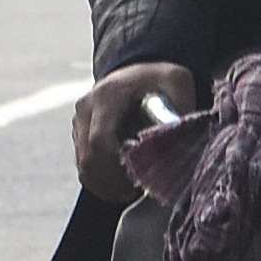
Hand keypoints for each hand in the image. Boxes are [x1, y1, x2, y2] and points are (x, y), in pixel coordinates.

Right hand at [73, 61, 196, 201]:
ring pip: (84, 168)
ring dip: (107, 185)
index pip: (99, 141)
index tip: (140, 177)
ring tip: (134, 187)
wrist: (142, 72)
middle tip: (140, 188)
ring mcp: (79, 122)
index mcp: (107, 96)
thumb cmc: (162, 79)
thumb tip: (181, 140)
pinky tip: (124, 184)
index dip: (117, 166)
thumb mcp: (177, 83)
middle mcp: (86, 108)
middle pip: (88, 159)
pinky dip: (102, 183)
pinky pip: (84, 168)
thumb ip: (180, 108)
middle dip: (114, 181)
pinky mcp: (80, 135)